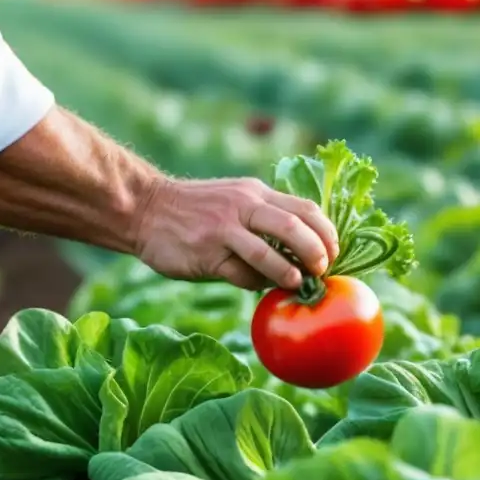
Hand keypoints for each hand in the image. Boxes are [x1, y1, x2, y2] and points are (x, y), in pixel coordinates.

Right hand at [133, 176, 338, 289]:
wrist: (146, 210)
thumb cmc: (196, 211)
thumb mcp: (234, 201)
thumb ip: (265, 219)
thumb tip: (301, 253)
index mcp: (255, 193)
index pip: (304, 208)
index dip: (326, 232)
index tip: (334, 252)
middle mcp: (243, 206)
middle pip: (294, 226)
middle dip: (316, 251)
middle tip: (322, 269)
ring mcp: (223, 229)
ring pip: (268, 251)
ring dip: (289, 272)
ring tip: (298, 283)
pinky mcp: (206, 253)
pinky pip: (239, 273)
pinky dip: (255, 283)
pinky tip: (257, 286)